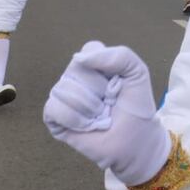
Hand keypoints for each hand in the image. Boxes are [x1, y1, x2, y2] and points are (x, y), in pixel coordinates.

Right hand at [43, 41, 171, 185]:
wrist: (135, 140)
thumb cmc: (136, 106)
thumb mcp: (137, 73)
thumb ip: (118, 55)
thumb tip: (79, 59)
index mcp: (95, 63)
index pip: (90, 49)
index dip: (106, 66)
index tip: (118, 81)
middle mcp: (76, 77)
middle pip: (76, 68)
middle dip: (98, 88)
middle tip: (109, 101)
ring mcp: (64, 96)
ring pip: (62, 88)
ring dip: (88, 106)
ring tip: (99, 115)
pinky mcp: (54, 118)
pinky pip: (52, 108)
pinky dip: (74, 119)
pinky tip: (86, 125)